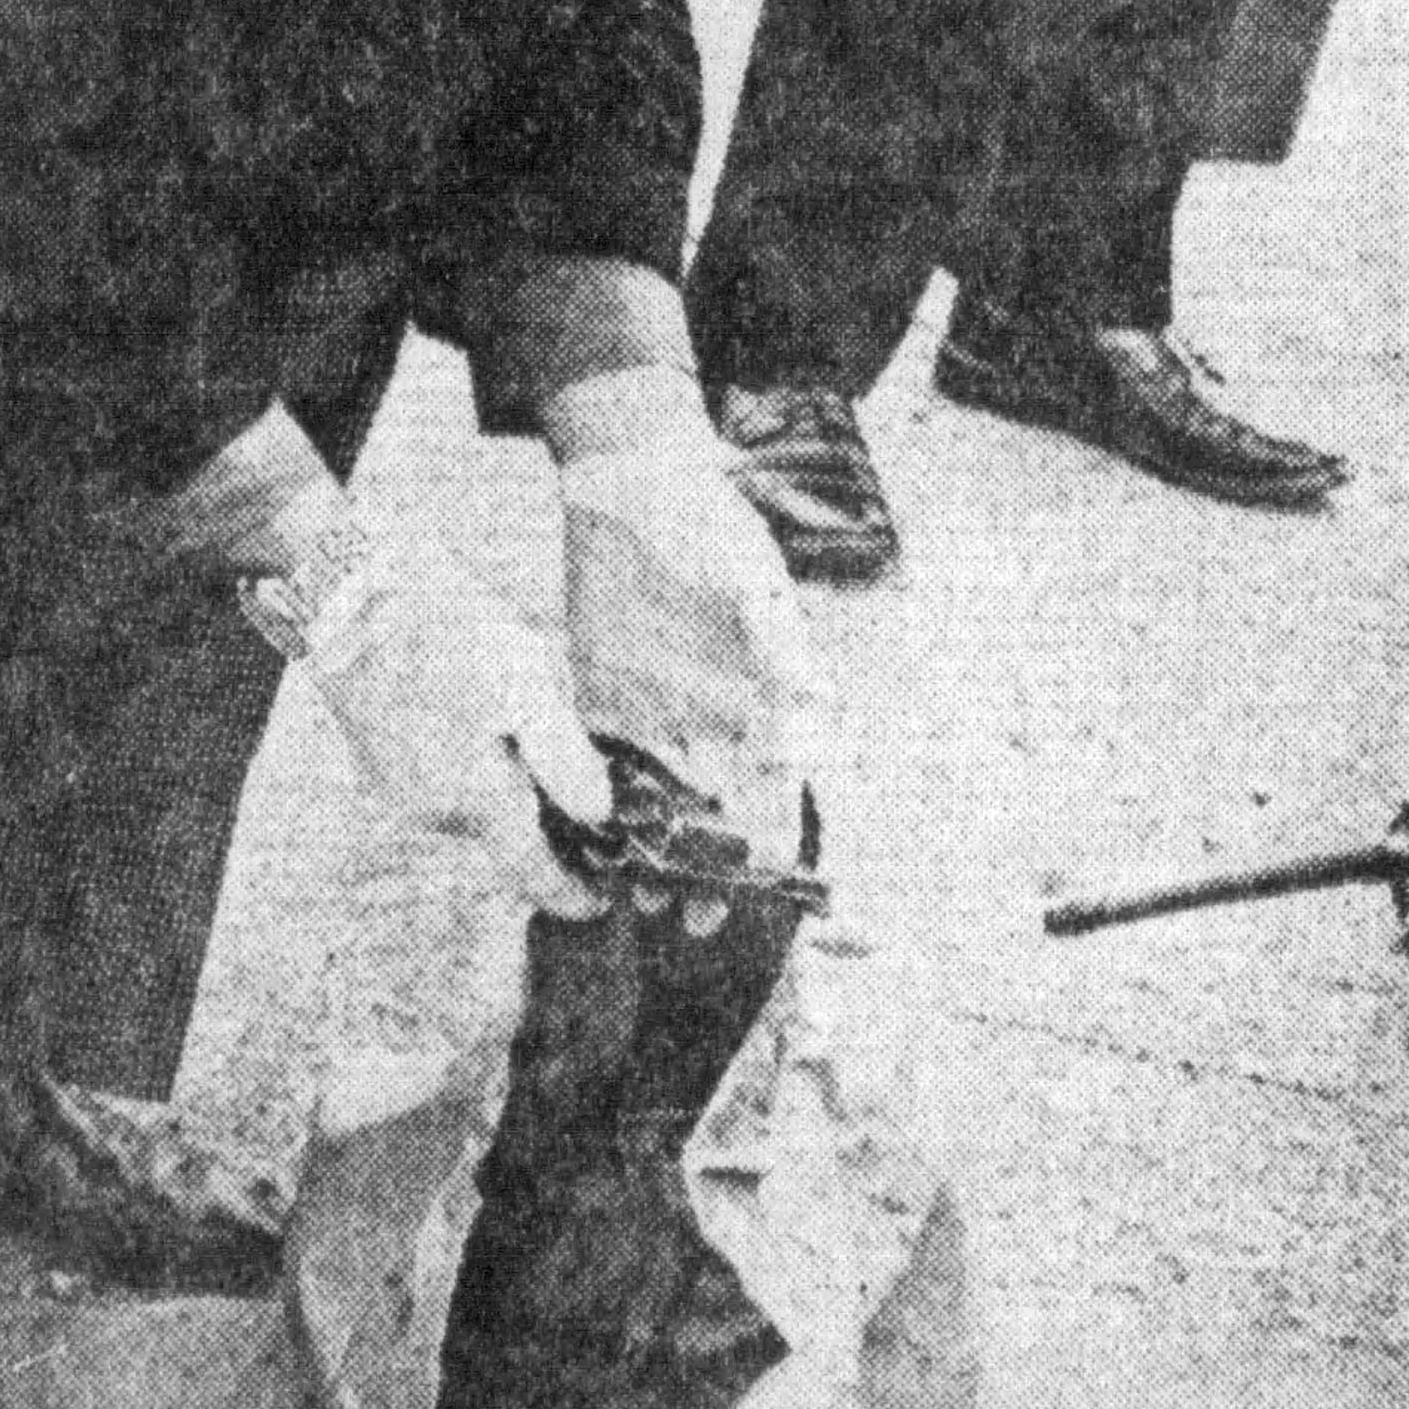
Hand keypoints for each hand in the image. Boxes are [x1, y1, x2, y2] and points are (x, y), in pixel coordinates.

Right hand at [207, 410, 613, 917]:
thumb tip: (598, 816)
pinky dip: (471, 757)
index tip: (601, 900)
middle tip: (577, 761)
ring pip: (473, 800)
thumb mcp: (528, 680)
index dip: (571, 893)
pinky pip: (441, 776)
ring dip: (506, 775)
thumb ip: (565, 759)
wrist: (343, 585)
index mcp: (476, 800)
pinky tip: (474, 694)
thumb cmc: (443, 626)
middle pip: (506, 833)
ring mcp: (396, 786)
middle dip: (544, 810)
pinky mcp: (376, 756)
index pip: (533, 876)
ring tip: (519, 699)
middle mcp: (431, 810)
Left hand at [552, 379, 820, 878]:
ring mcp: (656, 712)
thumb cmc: (713, 528)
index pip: (773, 787)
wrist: (639, 486)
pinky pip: (603, 765)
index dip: (770, 839)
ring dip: (655, 854)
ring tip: (644, 901)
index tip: (763, 882)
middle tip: (696, 922)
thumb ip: (779, 645)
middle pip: (715, 813)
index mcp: (759, 700)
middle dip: (710, 870)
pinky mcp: (603, 698)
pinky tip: (593, 848)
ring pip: (660, 804)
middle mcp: (711, 718)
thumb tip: (815, 700)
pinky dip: (601, 809)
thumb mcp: (752, 581)